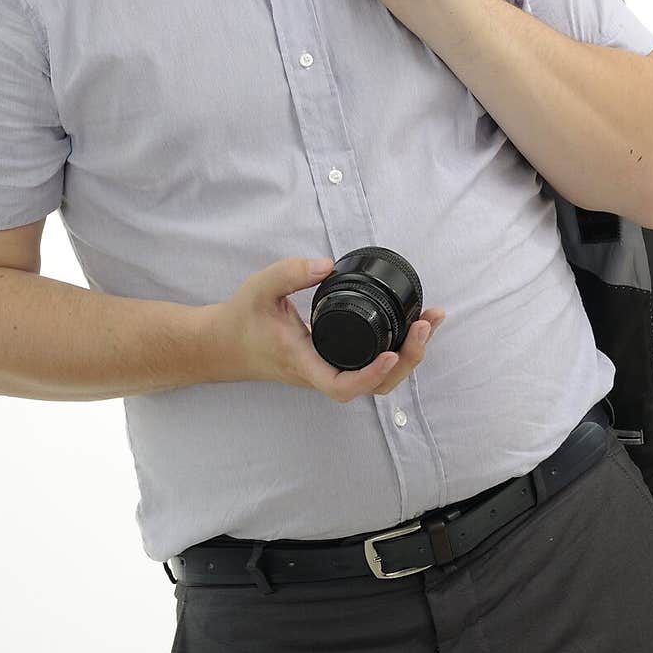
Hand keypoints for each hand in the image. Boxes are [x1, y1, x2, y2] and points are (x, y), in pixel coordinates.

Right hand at [209, 256, 445, 401]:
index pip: (342, 385)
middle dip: (406, 361)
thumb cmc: (242, 319)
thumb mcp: (261, 288)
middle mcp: (319, 373)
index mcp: (303, 362)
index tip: (392, 352)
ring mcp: (328, 371)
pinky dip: (396, 352)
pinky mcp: (332, 363)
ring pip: (376, 381)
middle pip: (374, 387)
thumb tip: (328, 264)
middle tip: (424, 325)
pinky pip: (370, 368)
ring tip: (428, 324)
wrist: (224, 344)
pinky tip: (410, 329)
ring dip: (407, 358)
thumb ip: (291, 272)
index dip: (371, 375)